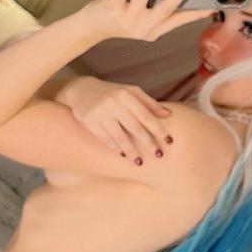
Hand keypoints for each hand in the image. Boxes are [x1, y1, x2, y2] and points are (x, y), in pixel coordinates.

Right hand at [55, 77, 173, 164]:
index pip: (146, 115)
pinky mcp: (89, 121)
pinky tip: (123, 155)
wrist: (81, 89)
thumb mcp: (130, 92)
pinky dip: (115, 148)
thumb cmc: (112, 92)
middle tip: (158, 155)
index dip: (158, 129)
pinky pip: (105, 138)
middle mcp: (113, 103)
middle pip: (135, 127)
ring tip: (140, 162)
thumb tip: (169, 114)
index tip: (169, 141)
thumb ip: (149, 103)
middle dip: (148, 143)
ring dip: (131, 151)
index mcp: (126, 94)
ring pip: (120, 136)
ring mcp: (100, 112)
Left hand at [80, 0, 210, 41]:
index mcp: (153, 31)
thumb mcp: (143, 19)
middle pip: (167, 7)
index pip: (180, 20)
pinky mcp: (113, 9)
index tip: (212, 6)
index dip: (197, 13)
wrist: (92, 27)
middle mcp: (143, 27)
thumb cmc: (118, 18)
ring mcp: (128, 19)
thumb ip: (158, 8)